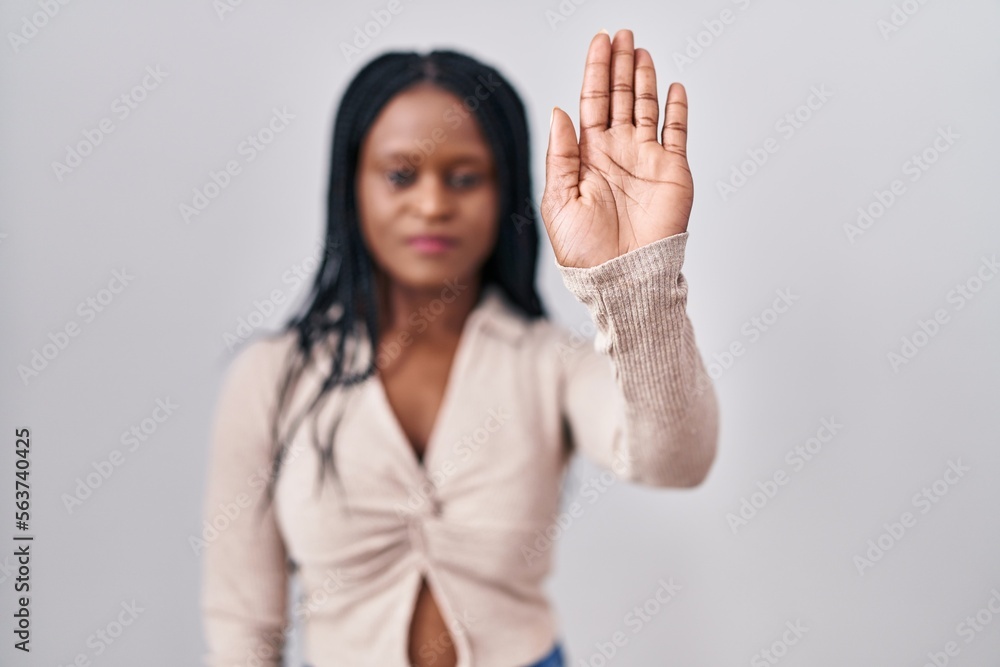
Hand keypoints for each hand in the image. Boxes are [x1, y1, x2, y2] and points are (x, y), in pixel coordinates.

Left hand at [541, 29, 692, 268]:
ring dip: (643, 78)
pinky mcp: (673, 171)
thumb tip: (561, 110)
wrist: (621, 278)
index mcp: (588, 157)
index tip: (599, 42)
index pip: (591, 104)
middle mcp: (617, 153)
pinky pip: (677, 132)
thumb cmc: (584, 251)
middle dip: (618, 65)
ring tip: (639, 49)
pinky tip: (673, 86)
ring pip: (646, 107)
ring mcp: (646, 160)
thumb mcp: (559, 201)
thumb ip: (561, 155)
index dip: (595, 72)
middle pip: (619, 97)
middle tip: (620, 33)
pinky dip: (676, 108)